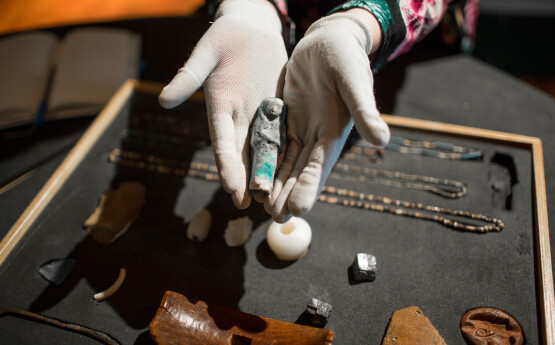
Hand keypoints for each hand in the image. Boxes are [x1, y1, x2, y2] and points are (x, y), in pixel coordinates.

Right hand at [159, 0, 286, 208]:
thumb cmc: (224, 36)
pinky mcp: (278, 110)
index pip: (223, 145)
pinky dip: (289, 153)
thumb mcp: (206, 52)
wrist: (250, 29)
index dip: (227, 169)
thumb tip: (163, 100)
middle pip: (244, 155)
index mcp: (220, 109)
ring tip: (276, 199)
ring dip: (270, 174)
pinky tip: (297, 172)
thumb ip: (188, 76)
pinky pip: (285, 134)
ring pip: (265, 150)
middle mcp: (239, 119)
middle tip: (255, 207)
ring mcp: (260, 116)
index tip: (232, 192)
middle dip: (249, 181)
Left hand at [264, 10, 389, 221]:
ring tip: (263, 206)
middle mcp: (318, 136)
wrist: (329, 40)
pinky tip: (255, 175)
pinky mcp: (289, 119)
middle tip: (274, 218)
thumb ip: (364, 110)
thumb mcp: (354, 80)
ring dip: (277, 183)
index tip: (296, 210)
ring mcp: (303, 129)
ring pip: (287, 162)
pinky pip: (276, 144)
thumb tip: (383, 140)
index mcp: (334, 132)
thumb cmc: (345, 57)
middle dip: (289, 195)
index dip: (308, 188)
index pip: (319, 166)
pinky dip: (268, 161)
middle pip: (301, 172)